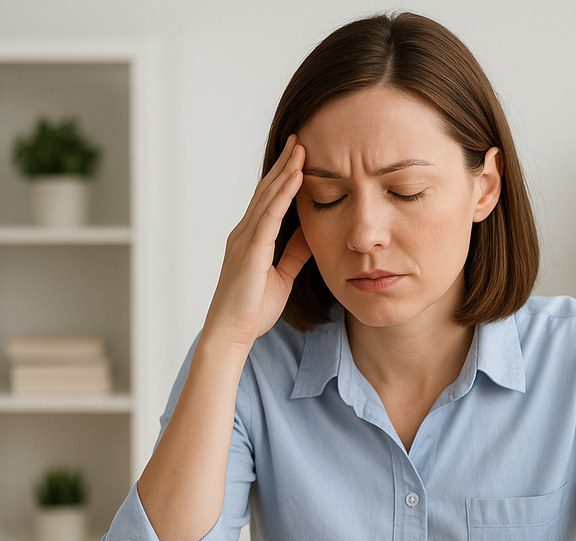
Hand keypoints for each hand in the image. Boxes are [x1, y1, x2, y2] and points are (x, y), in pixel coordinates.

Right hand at [203, 132, 311, 351]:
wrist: (232, 332)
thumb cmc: (253, 309)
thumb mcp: (281, 276)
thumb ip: (293, 254)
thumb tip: (309, 234)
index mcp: (251, 239)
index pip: (268, 201)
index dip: (283, 178)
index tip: (299, 157)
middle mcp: (244, 233)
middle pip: (266, 191)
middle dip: (284, 164)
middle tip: (300, 139)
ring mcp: (244, 240)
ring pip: (267, 197)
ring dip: (285, 171)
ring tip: (301, 148)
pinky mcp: (250, 251)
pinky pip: (269, 216)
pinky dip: (284, 195)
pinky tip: (297, 177)